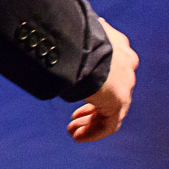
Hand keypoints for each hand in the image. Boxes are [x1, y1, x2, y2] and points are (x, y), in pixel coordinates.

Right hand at [68, 18, 135, 142]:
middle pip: (111, 92)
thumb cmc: (71, 31)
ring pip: (109, 110)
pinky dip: (93, 132)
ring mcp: (125, 85)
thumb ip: (64, 36)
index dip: (96, 81)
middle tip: (74, 117)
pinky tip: (78, 138)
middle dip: (91, 106)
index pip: (112, 67)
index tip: (78, 89)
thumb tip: (42, 31)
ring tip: (72, 131)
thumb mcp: (69, 29)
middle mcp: (126, 66)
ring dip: (89, 122)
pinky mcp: (119, 101)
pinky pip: (108, 124)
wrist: (83, 44)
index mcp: (118, 46)